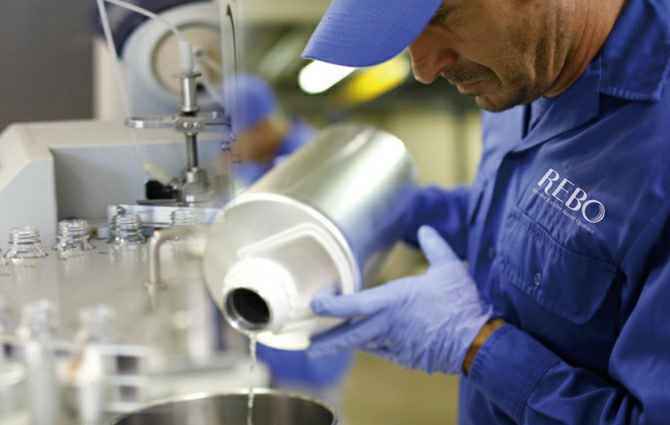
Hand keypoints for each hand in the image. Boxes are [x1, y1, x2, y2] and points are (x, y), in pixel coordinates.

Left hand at [309, 226, 491, 373]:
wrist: (477, 341)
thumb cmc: (461, 303)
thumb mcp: (449, 268)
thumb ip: (434, 247)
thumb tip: (426, 229)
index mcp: (393, 302)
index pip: (353, 305)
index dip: (331, 305)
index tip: (315, 303)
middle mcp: (388, 326)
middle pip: (349, 336)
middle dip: (327, 341)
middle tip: (309, 345)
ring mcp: (396, 345)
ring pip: (365, 345)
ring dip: (347, 344)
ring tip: (329, 345)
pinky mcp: (407, 358)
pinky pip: (384, 352)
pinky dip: (374, 347)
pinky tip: (371, 344)